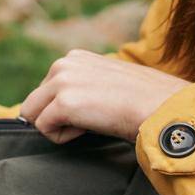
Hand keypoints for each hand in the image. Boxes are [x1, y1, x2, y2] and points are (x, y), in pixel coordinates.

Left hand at [18, 50, 192, 144]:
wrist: (160, 107)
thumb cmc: (140, 101)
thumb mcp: (105, 82)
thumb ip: (82, 86)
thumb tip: (60, 109)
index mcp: (74, 57)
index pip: (46, 90)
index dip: (65, 109)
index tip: (93, 110)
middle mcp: (64, 63)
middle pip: (33, 103)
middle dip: (56, 117)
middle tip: (91, 118)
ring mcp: (62, 81)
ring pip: (34, 116)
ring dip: (60, 127)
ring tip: (91, 121)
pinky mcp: (64, 102)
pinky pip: (45, 130)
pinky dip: (65, 137)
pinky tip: (90, 128)